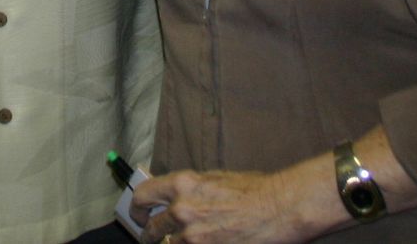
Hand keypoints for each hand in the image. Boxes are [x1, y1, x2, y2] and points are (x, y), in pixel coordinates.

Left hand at [132, 168, 302, 243]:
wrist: (279, 208)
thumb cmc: (254, 190)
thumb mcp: (215, 178)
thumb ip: (190, 189)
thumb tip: (174, 196)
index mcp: (183, 184)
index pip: (143, 196)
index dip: (137, 208)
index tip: (140, 215)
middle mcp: (182, 210)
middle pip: (152, 228)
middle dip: (150, 234)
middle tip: (152, 237)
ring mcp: (192, 236)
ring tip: (191, 240)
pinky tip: (207, 243)